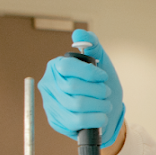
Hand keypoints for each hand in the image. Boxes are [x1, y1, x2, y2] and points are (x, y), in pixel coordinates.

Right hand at [40, 29, 125, 146]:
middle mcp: (48, 84)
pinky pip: (76, 121)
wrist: (107, 112)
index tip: (103, 77)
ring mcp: (49, 103)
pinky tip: (101, 117)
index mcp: (56, 66)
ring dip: (99, 106)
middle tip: (106, 93)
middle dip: (98, 91)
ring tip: (105, 105)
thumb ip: (93, 45)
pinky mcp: (55, 121)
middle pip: (73, 88)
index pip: (68, 67)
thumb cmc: (102, 85)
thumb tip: (79, 33)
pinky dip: (95, 119)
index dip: (90, 73)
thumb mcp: (102, 62)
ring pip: (77, 105)